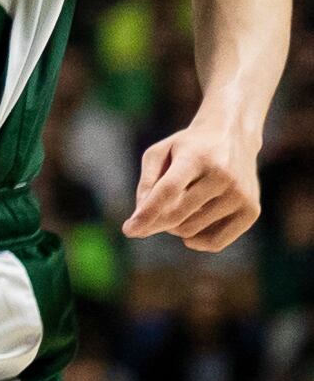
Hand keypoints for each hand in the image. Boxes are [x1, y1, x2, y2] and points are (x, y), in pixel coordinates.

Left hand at [126, 118, 263, 250]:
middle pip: (177, 214)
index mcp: (196, 157)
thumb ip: (147, 182)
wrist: (233, 137)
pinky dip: (196, 241)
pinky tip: (190, 226)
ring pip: (192, 230)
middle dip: (155, 221)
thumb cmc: (188, 148)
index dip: (147, 213)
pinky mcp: (252, 211)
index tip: (129, 230)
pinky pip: (215, 243)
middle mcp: (223, 176)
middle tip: (147, 217)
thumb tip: (142, 216)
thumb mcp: (160, 152)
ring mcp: (240, 194)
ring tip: (176, 208)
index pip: (168, 190)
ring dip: (174, 227)